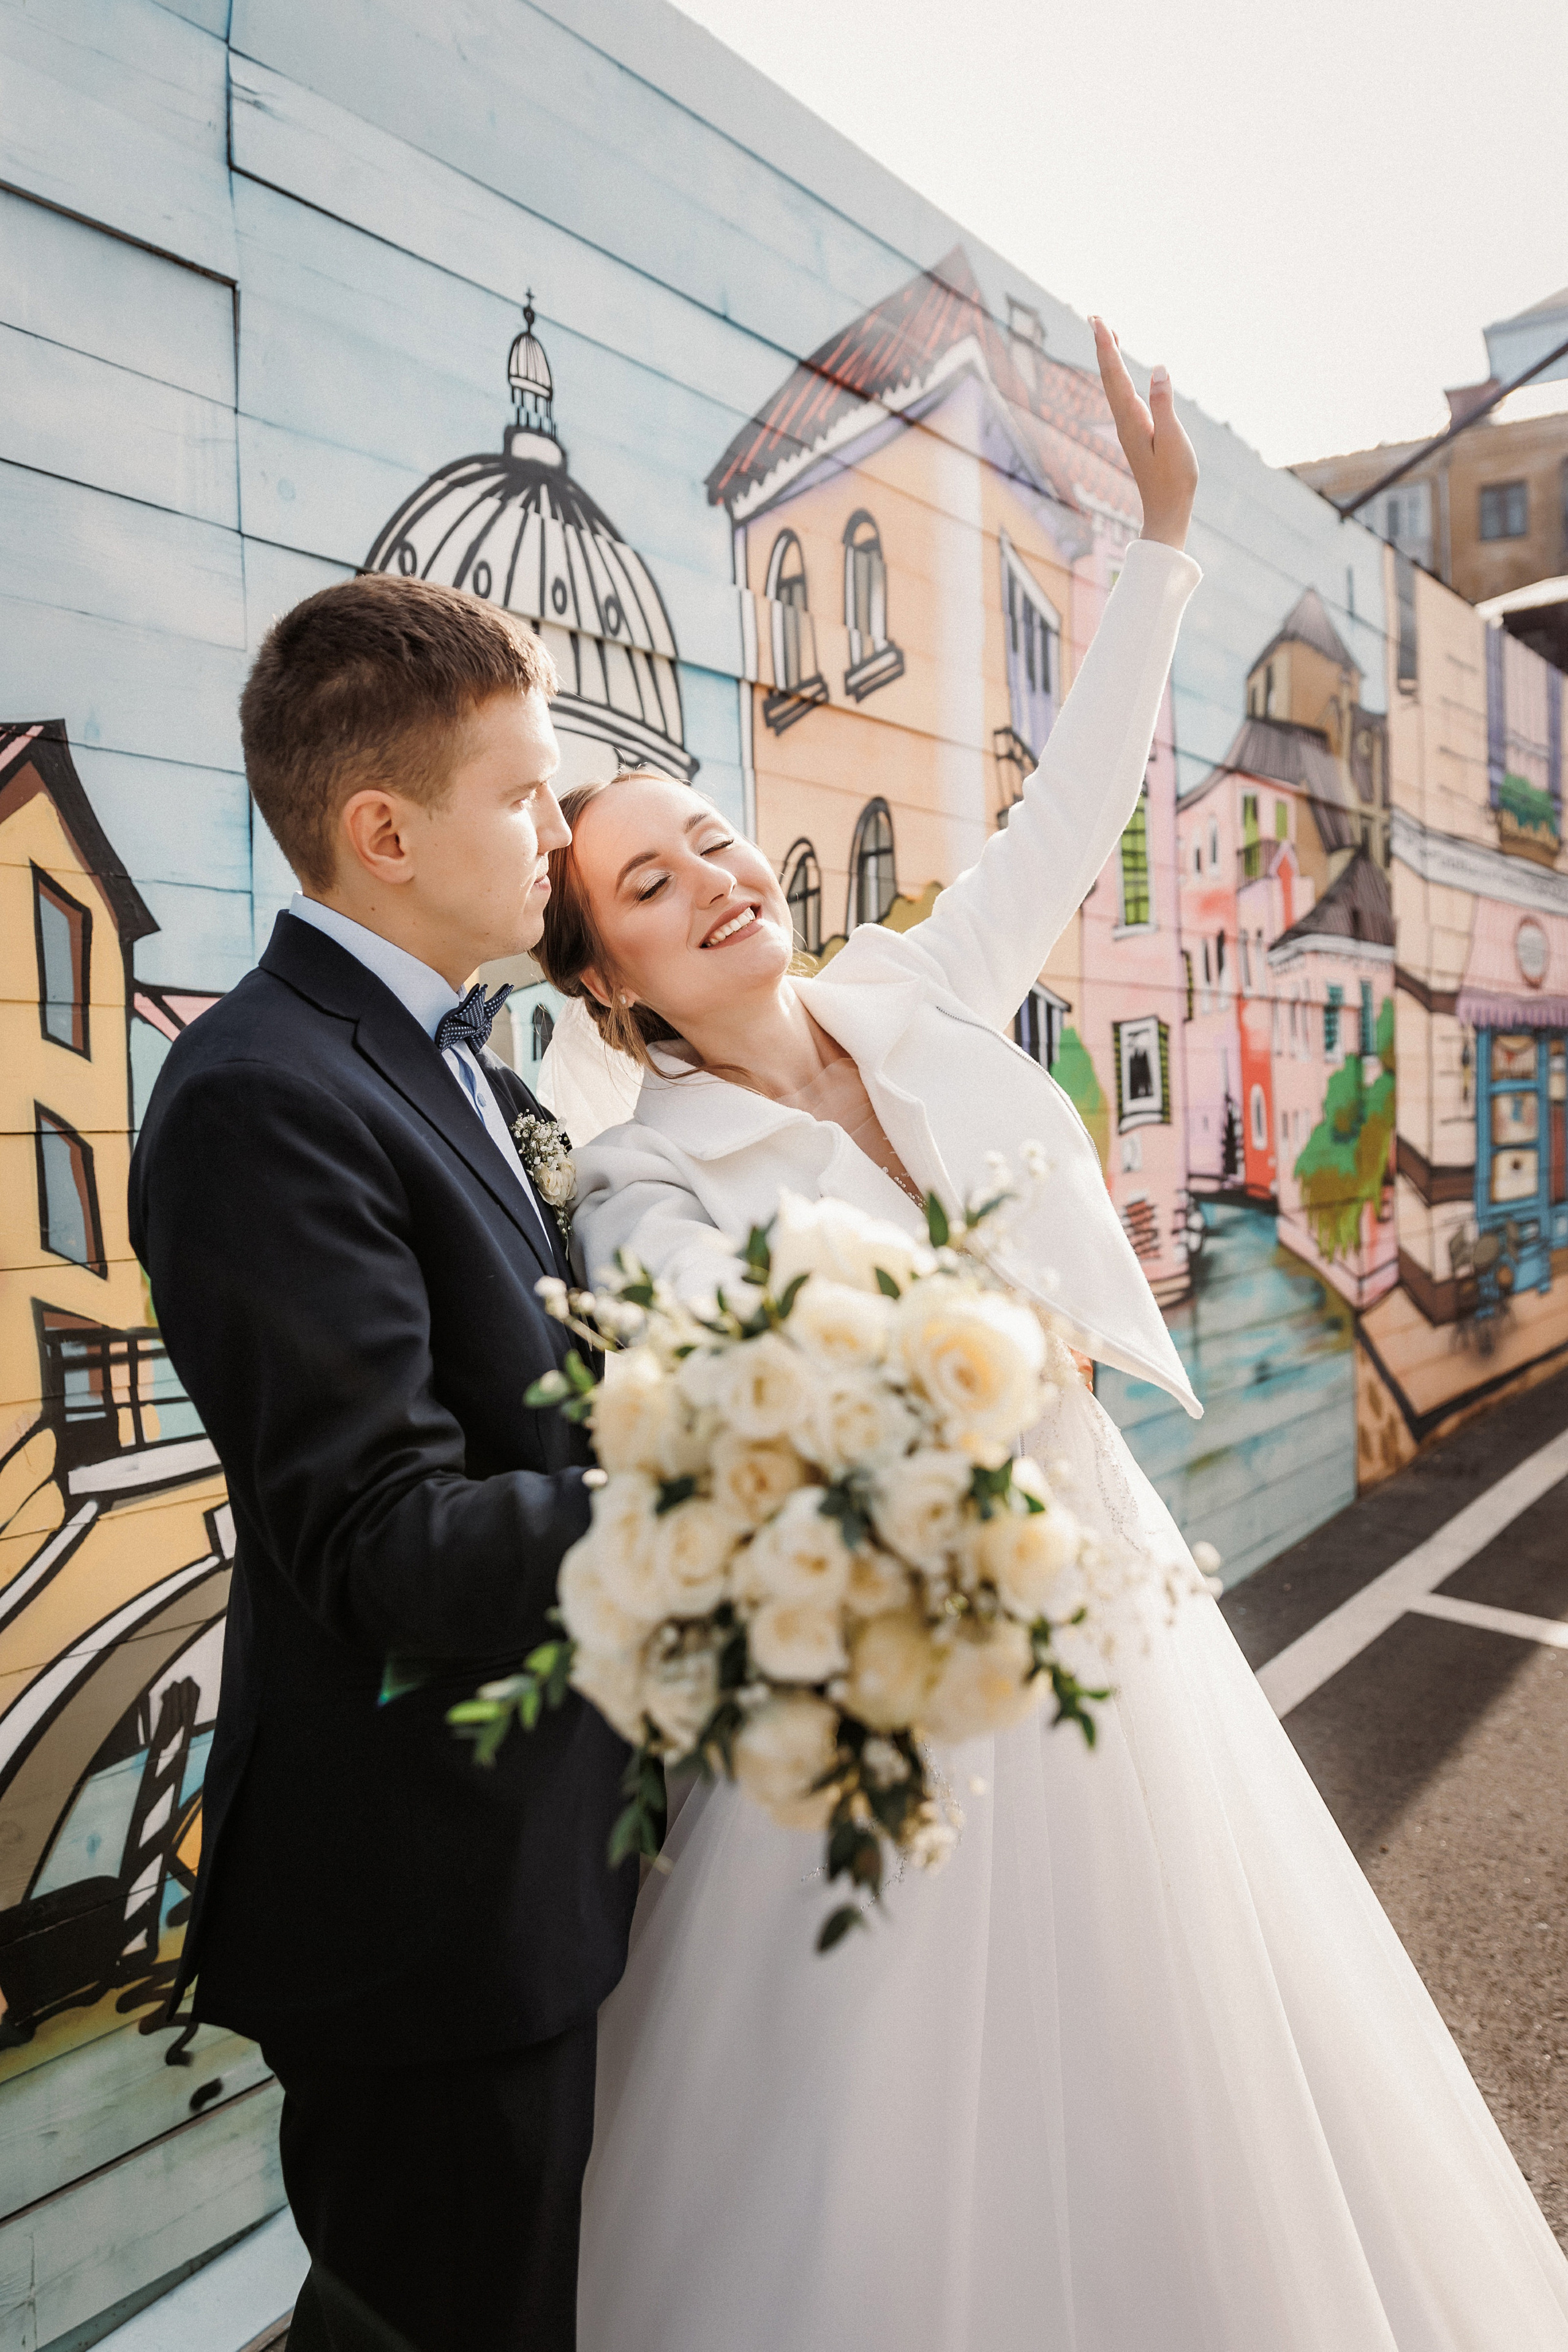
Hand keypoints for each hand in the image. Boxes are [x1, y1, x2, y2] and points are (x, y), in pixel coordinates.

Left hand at [1090, 317, 1197, 551]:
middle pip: (1109, 376)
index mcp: (1131, 420)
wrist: (1166, 511)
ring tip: (1106, 331)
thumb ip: (1165, 404)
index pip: (1115, 375)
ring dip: (1109, 357)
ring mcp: (1129, 426)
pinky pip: (1123, 395)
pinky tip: (1122, 370)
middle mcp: (1125, 420)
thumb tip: (1159, 368)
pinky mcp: (1136, 432)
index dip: (1107, 346)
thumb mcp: (1174, 440)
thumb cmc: (1174, 479)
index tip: (1098, 321)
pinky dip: (1119, 375)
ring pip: (1114, 384)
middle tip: (1094, 315)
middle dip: (1103, 344)